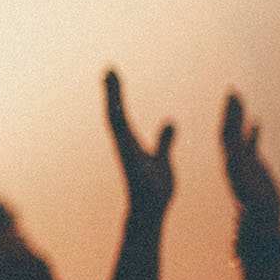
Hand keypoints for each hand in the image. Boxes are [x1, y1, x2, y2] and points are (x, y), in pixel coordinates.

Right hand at [105, 70, 174, 216]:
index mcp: (131, 142)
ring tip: (110, 77)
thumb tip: (170, 123)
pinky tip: (118, 104)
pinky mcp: (128, 155)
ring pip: (115, 118)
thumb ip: (164, 141)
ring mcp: (124, 149)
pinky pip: (122, 133)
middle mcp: (124, 143)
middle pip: (115, 111)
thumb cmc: (155, 189)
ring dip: (113, 97)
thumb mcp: (163, 158)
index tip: (113, 75)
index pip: (122, 113)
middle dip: (112, 91)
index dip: (117, 94)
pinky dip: (118, 117)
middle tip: (109, 69)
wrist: (152, 210)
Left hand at [221, 93, 279, 224]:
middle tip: (231, 91)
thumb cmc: (257, 214)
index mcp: (232, 166)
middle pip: (230, 132)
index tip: (229, 101)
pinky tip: (256, 122)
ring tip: (238, 98)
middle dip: (231, 112)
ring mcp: (243, 163)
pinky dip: (253, 133)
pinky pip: (252, 146)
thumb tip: (234, 162)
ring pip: (240, 136)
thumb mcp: (249, 197)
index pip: (228, 137)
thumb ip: (243, 180)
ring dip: (239, 117)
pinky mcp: (253, 167)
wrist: (261, 223)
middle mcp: (235, 162)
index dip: (229, 119)